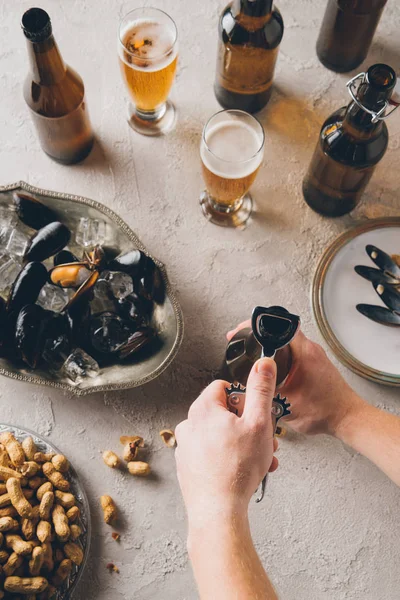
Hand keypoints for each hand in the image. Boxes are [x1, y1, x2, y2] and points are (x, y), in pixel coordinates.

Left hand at [175, 357, 278, 526]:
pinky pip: (211, 453)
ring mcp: (186, 447)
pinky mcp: (188, 466)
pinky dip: (228, 458)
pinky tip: (242, 472)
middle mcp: (189, 424)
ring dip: (242, 444)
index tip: (255, 415)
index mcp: (203, 409)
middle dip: (248, 425)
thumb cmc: (237, 469)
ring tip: (259, 460)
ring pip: (220, 435)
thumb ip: (261, 389)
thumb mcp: (259, 422)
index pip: (225, 388)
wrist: (218, 511)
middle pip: (224, 413)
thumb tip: (264, 364)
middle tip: (263, 440)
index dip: (245, 400)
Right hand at [227, 322, 362, 435]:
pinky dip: (280, 357)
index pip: (278, 324)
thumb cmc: (326, 411)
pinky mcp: (315, 364)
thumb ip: (265, 394)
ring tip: (255, 356)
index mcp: (304, 352)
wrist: (347, 419)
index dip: (257, 324)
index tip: (243, 330)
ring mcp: (314, 356)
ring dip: (270, 346)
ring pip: (287, 342)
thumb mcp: (286, 405)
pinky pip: (294, 353)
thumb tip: (247, 391)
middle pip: (280, 331)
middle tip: (243, 341)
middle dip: (259, 335)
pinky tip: (272, 370)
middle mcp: (311, 349)